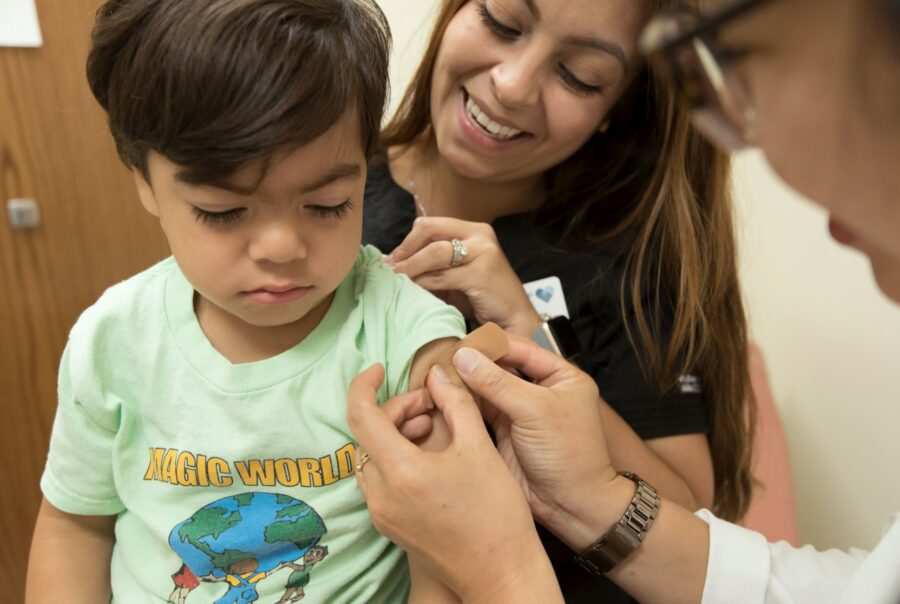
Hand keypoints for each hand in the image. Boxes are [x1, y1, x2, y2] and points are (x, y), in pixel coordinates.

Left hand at [347, 363, 555, 601]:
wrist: (501, 573)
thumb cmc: (497, 514)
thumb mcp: (479, 447)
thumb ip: (455, 403)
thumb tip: (437, 375)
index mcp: (401, 472)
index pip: (361, 416)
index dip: (363, 385)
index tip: (378, 369)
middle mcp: (381, 496)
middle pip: (367, 435)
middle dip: (395, 410)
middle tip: (430, 404)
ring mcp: (382, 514)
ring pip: (371, 457)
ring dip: (394, 434)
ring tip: (432, 426)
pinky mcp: (390, 526)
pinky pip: (380, 480)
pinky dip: (395, 458)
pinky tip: (427, 455)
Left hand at [387, 217, 540, 335]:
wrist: (514, 318)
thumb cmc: (483, 298)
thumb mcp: (456, 275)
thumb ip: (434, 265)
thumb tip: (396, 264)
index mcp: (473, 230)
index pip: (431, 225)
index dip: (407, 241)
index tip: (392, 259)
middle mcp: (480, 235)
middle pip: (429, 232)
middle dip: (405, 251)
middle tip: (389, 268)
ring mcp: (483, 252)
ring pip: (434, 253)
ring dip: (410, 267)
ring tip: (395, 279)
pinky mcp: (481, 273)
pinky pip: (441, 276)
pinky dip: (422, 282)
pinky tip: (412, 290)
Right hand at [451, 335, 619, 531]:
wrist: (572, 506)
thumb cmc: (570, 456)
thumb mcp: (535, 411)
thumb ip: (497, 382)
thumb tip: (464, 357)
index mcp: (561, 376)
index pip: (521, 349)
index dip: (490, 346)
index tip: (461, 344)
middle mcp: (541, 389)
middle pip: (501, 366)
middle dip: (474, 363)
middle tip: (444, 358)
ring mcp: (521, 411)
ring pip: (488, 387)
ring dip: (465, 382)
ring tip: (438, 375)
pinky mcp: (505, 431)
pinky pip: (480, 409)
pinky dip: (463, 402)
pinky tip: (444, 395)